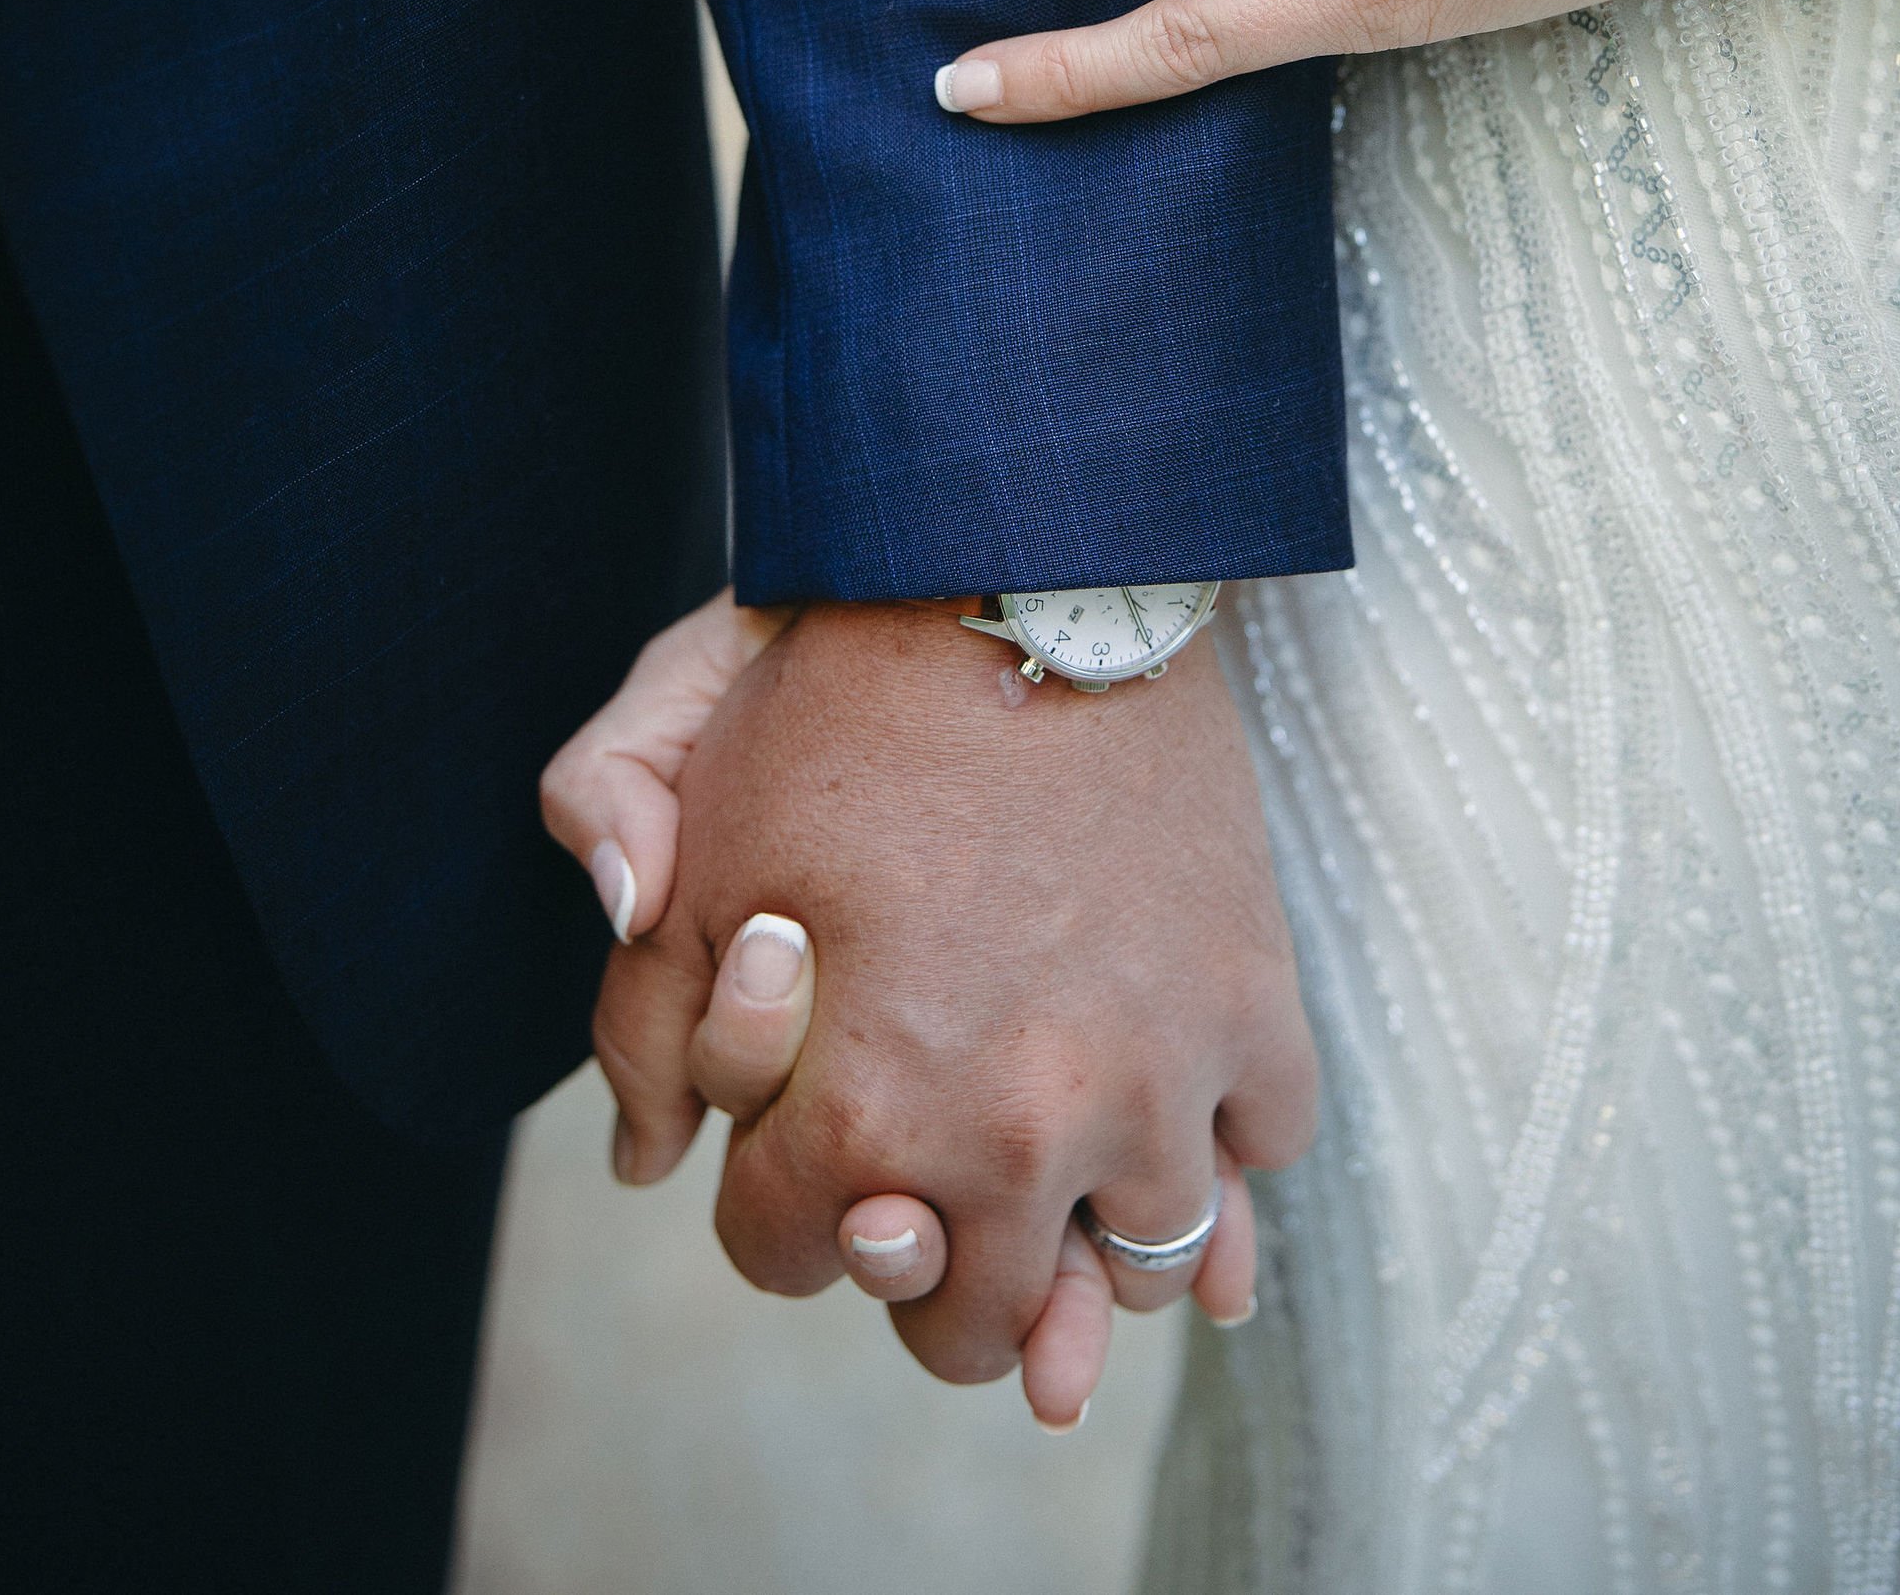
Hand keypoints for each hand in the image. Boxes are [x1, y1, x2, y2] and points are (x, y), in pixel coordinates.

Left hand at [588, 600, 1310, 1414]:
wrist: (1021, 568)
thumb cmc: (833, 696)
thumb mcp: (685, 829)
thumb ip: (636, 1015)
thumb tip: (647, 1160)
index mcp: (856, 1113)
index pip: (789, 1262)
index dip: (770, 1203)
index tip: (791, 1149)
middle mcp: (1014, 1135)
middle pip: (968, 1329)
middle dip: (922, 1273)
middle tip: (919, 1200)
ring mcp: (1155, 1081)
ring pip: (1130, 1277)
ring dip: (1082, 1241)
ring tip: (1053, 1180)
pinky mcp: (1254, 1009)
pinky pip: (1263, 1157)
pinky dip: (1221, 1153)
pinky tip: (1170, 1120)